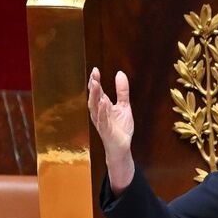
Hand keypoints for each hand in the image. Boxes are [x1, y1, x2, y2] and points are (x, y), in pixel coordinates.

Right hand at [87, 67, 135, 192]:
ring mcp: (101, 121)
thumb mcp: (124, 106)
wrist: (122, 147)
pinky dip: (102, 111)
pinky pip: (102, 119)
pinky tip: (103, 102)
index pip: (97, 91)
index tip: (95, 69)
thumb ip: (122, 91)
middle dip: (93, 86)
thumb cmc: (120, 128)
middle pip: (94, 97)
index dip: (95, 80)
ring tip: (96, 84)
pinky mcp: (106, 130)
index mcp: (102, 106)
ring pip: (95, 107)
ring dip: (95, 96)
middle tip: (94, 74)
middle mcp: (99, 113)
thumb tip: (120, 73)